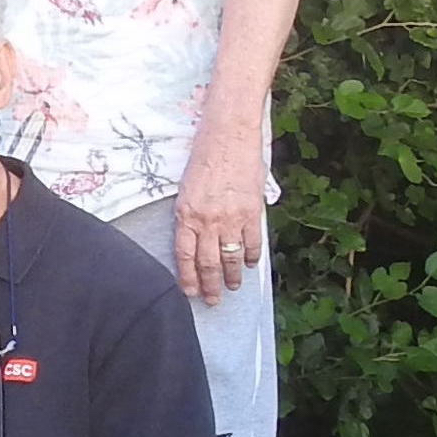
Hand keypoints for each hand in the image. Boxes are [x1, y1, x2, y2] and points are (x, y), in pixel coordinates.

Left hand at [171, 131, 265, 307]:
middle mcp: (206, 221)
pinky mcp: (251, 211)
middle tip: (212, 301)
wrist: (229, 135)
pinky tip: (249, 264)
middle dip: (209, 286)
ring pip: (230, 257)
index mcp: (185, 214)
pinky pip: (252, 242)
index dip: (187, 278)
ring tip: (232, 288)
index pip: (184, 256)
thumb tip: (196, 237)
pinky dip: (251, 256)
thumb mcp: (187, 188)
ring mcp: (230, 218)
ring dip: (231, 276)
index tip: (189, 292)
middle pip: (207, 263)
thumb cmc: (204, 157)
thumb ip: (191, 214)